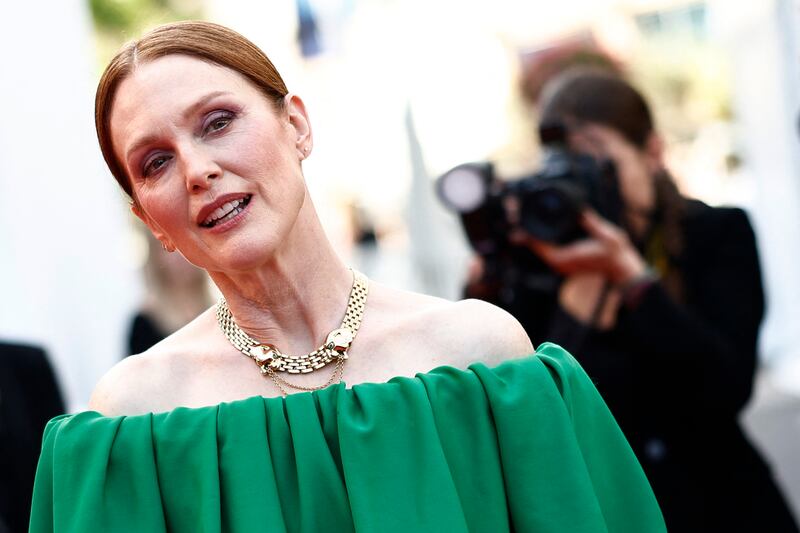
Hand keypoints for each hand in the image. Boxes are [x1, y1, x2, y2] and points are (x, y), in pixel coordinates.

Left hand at [511, 210, 647, 284]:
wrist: (622, 269)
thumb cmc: (615, 254)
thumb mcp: (604, 234)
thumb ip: (590, 222)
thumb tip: (579, 209)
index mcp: (564, 258)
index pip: (538, 244)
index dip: (526, 234)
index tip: (516, 224)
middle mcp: (560, 263)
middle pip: (536, 247)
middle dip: (526, 234)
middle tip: (515, 218)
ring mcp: (563, 264)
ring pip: (542, 249)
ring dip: (534, 238)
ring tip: (523, 224)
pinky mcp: (566, 263)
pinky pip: (549, 251)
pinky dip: (543, 242)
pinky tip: (540, 233)